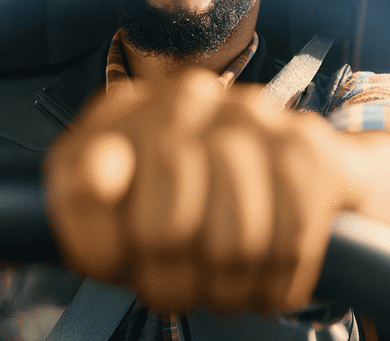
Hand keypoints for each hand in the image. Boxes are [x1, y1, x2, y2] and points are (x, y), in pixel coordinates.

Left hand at [44, 69, 359, 314]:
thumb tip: (97, 198)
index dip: (98, 246)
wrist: (295, 172)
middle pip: (163, 232)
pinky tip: (264, 273)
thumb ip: (86, 202)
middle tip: (179, 286)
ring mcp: (248, 116)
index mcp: (120, 117)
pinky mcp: (304, 143)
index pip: (85, 183)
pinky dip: (275, 283)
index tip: (116, 265)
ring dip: (228, 289)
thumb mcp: (117, 214)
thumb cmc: (187, 207)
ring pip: (232, 246)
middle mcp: (182, 100)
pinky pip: (288, 245)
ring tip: (224, 282)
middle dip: (172, 283)